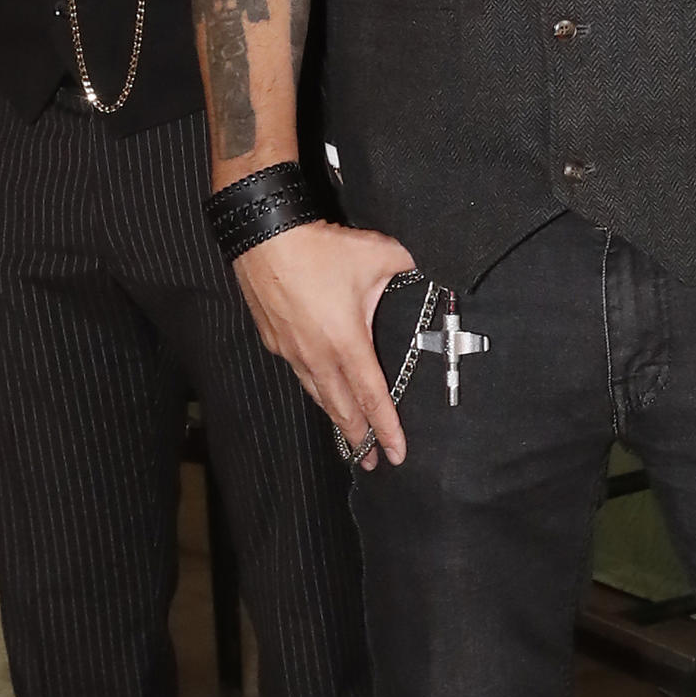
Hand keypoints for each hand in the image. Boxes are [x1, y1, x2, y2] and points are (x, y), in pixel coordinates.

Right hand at [233, 219, 417, 468]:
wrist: (264, 235)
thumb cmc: (320, 248)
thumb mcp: (377, 253)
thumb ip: (408, 267)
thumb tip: (431, 270)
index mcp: (348, 342)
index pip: (373, 398)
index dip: (388, 428)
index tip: (398, 454)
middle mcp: (318, 355)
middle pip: (342, 409)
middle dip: (359, 438)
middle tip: (371, 461)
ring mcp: (291, 350)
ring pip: (317, 394)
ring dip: (334, 417)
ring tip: (346, 434)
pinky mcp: (272, 338)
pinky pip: (298, 372)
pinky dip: (313, 386)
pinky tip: (317, 385)